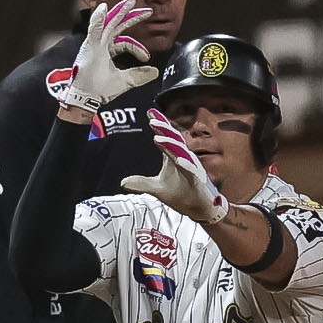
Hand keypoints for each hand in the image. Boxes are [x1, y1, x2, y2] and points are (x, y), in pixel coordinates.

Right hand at [58, 0, 155, 114]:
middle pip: (118, 25)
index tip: (147, 57)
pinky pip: (94, 29)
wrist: (85, 98)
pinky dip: (98, 18)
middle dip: (133, 16)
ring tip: (130, 2)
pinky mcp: (89, 46)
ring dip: (120, 11)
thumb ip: (139, 75)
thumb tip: (154, 71)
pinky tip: (104, 8)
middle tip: (148, 11)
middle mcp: (101, 43)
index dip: (138, 47)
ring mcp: (94, 43)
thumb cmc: (99, 89)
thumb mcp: (125, 81)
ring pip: (108, 22)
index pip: (126, 41)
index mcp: (108, 50)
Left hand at [120, 108, 227, 222]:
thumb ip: (141, 183)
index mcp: (175, 157)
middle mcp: (184, 159)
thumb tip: (123, 182)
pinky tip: (178, 159)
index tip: (150, 113)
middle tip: (152, 119)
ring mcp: (192, 168)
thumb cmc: (181, 195)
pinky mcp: (198, 180)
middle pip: (174, 140)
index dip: (160, 125)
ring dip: (170, 145)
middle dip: (164, 129)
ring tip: (157, 138)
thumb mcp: (157, 189)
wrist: (198, 209)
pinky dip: (186, 164)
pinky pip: (192, 170)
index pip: (167, 138)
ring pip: (181, 152)